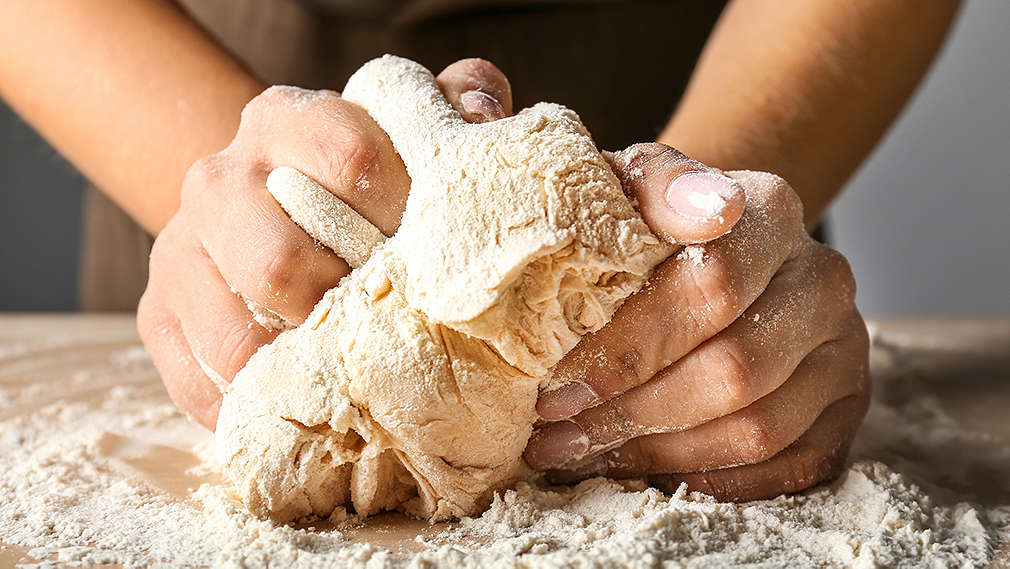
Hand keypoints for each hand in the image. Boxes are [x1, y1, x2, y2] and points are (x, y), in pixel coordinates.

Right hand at [138, 59, 513, 429]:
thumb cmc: (358, 176)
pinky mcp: (156, 313)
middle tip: (397, 334)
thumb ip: (454, 105)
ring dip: (302, 372)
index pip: (352, 162)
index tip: (441, 259)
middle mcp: (220, 177)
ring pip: (232, 337)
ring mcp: (178, 250)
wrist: (263, 201)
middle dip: (347, 312)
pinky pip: (199, 382)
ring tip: (355, 382)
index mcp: (287, 120)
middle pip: (279, 263)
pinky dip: (258, 408)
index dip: (407, 219)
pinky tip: (307, 406)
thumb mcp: (406, 128)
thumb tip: (483, 113)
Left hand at [524, 143, 869, 501]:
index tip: (556, 387)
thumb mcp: (633, 186)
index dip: (627, 349)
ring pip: (758, 429)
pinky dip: (709, 481)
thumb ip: (657, 184)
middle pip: (735, 369)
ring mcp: (843, 348)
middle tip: (557, 435)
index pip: (711, 287)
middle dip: (633, 412)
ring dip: (661, 454)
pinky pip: (788, 468)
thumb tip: (709, 209)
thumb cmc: (651, 228)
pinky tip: (645, 469)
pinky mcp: (846, 407)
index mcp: (772, 213)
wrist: (712, 249)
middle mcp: (822, 280)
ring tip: (585, 454)